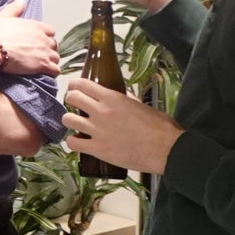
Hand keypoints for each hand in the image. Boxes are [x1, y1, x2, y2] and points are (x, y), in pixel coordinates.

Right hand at [0, 0, 60, 77]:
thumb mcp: (4, 16)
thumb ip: (15, 8)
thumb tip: (22, 0)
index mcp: (36, 26)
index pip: (50, 31)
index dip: (46, 36)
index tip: (39, 41)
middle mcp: (43, 38)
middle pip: (54, 44)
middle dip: (49, 49)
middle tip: (40, 54)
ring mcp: (45, 52)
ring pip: (56, 57)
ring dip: (51, 61)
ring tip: (43, 64)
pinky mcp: (43, 65)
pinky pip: (56, 70)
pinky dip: (52, 71)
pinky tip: (46, 73)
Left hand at [64, 77, 183, 175]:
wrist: (167, 150)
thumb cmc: (160, 128)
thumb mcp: (141, 105)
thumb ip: (125, 101)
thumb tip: (118, 99)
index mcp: (113, 98)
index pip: (81, 84)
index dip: (75, 86)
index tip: (76, 89)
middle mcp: (101, 111)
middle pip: (71, 98)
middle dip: (71, 100)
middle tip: (76, 106)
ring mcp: (97, 131)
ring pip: (67, 119)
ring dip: (70, 121)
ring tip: (77, 124)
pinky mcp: (98, 149)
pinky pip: (72, 143)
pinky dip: (73, 141)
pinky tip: (79, 141)